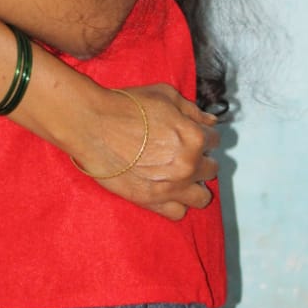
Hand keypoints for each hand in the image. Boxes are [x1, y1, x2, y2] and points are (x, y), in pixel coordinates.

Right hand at [71, 83, 219, 220]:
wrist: (94, 125)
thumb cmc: (126, 106)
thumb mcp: (164, 94)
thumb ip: (192, 109)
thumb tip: (211, 120)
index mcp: (194, 136)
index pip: (214, 140)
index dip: (202, 134)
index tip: (192, 133)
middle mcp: (188, 165)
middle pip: (211, 169)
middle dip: (201, 159)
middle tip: (184, 152)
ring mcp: (172, 187)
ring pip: (202, 197)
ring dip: (195, 185)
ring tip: (180, 175)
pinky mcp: (153, 202)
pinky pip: (179, 212)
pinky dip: (177, 203)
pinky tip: (168, 189)